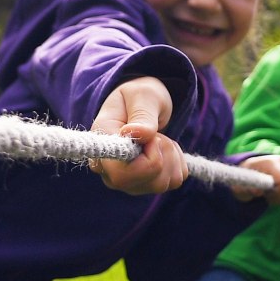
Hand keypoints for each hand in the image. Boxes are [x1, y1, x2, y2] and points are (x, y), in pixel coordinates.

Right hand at [89, 77, 187, 194]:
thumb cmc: (138, 96)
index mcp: (102, 147)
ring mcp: (127, 181)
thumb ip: (141, 114)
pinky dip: (176, 163)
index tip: (152, 136)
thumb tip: (136, 133)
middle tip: (157, 133)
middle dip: (163, 155)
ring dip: (171, 157)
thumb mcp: (142, 96)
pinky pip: (173, 183)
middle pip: (148, 182)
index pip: (122, 175)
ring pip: (162, 184)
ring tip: (158, 137)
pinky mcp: (144, 184)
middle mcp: (110, 171)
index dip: (147, 160)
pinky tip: (163, 148)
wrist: (142, 103)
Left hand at [233, 155, 279, 204]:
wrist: (248, 169)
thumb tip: (258, 192)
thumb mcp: (238, 186)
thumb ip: (245, 190)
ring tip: (270, 193)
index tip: (266, 194)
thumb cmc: (242, 179)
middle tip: (267, 195)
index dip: (279, 192)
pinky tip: (275, 193)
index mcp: (271, 163)